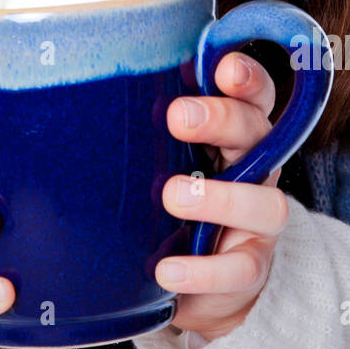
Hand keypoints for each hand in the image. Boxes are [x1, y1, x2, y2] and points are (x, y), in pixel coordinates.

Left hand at [157, 52, 288, 342]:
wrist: (197, 279)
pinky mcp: (250, 268)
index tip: (223, 69)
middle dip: (222, 119)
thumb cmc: (173, 200)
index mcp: (237, 134)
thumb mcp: (164, 158)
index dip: (247, 78)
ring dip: (220, 197)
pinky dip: (203, 270)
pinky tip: (167, 270)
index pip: (254, 95)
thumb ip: (146, 129)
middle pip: (257, 132)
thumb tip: (85, 88)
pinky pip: (239, 270)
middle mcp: (257, 169)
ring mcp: (259, 222)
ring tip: (173, 195)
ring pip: (265, 203)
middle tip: (177, 117)